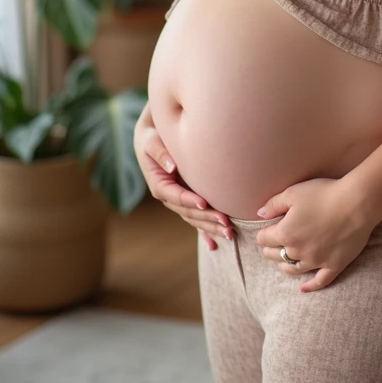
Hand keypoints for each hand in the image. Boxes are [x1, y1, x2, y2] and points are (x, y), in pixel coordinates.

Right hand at [133, 108, 233, 248]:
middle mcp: (168, 197)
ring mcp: (177, 201)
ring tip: (230, 234)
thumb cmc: (151, 137)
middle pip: (188, 212)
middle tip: (227, 223)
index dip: (189, 200)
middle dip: (207, 219)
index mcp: (159, 185)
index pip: (175, 196)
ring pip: (194, 218)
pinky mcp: (185, 200)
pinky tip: (214, 245)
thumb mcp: (151, 141)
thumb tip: (172, 166)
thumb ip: (160, 152)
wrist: (151, 138)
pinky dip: (204, 232)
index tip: (205, 203)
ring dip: (210, 227)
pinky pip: (195, 218)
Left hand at [255, 178, 373, 292]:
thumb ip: (273, 204)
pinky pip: (319, 281)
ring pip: (294, 269)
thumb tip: (259, 213)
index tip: (267, 230)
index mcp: (285, 233)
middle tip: (272, 245)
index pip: (264, 239)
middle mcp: (298, 251)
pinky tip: (303, 289)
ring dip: (285, 266)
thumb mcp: (293, 193)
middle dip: (271, 250)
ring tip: (282, 262)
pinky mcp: (333, 265)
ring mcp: (316, 261)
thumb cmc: (324, 194)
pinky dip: (310, 286)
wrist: (356, 203)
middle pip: (276, 256)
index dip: (264, 234)